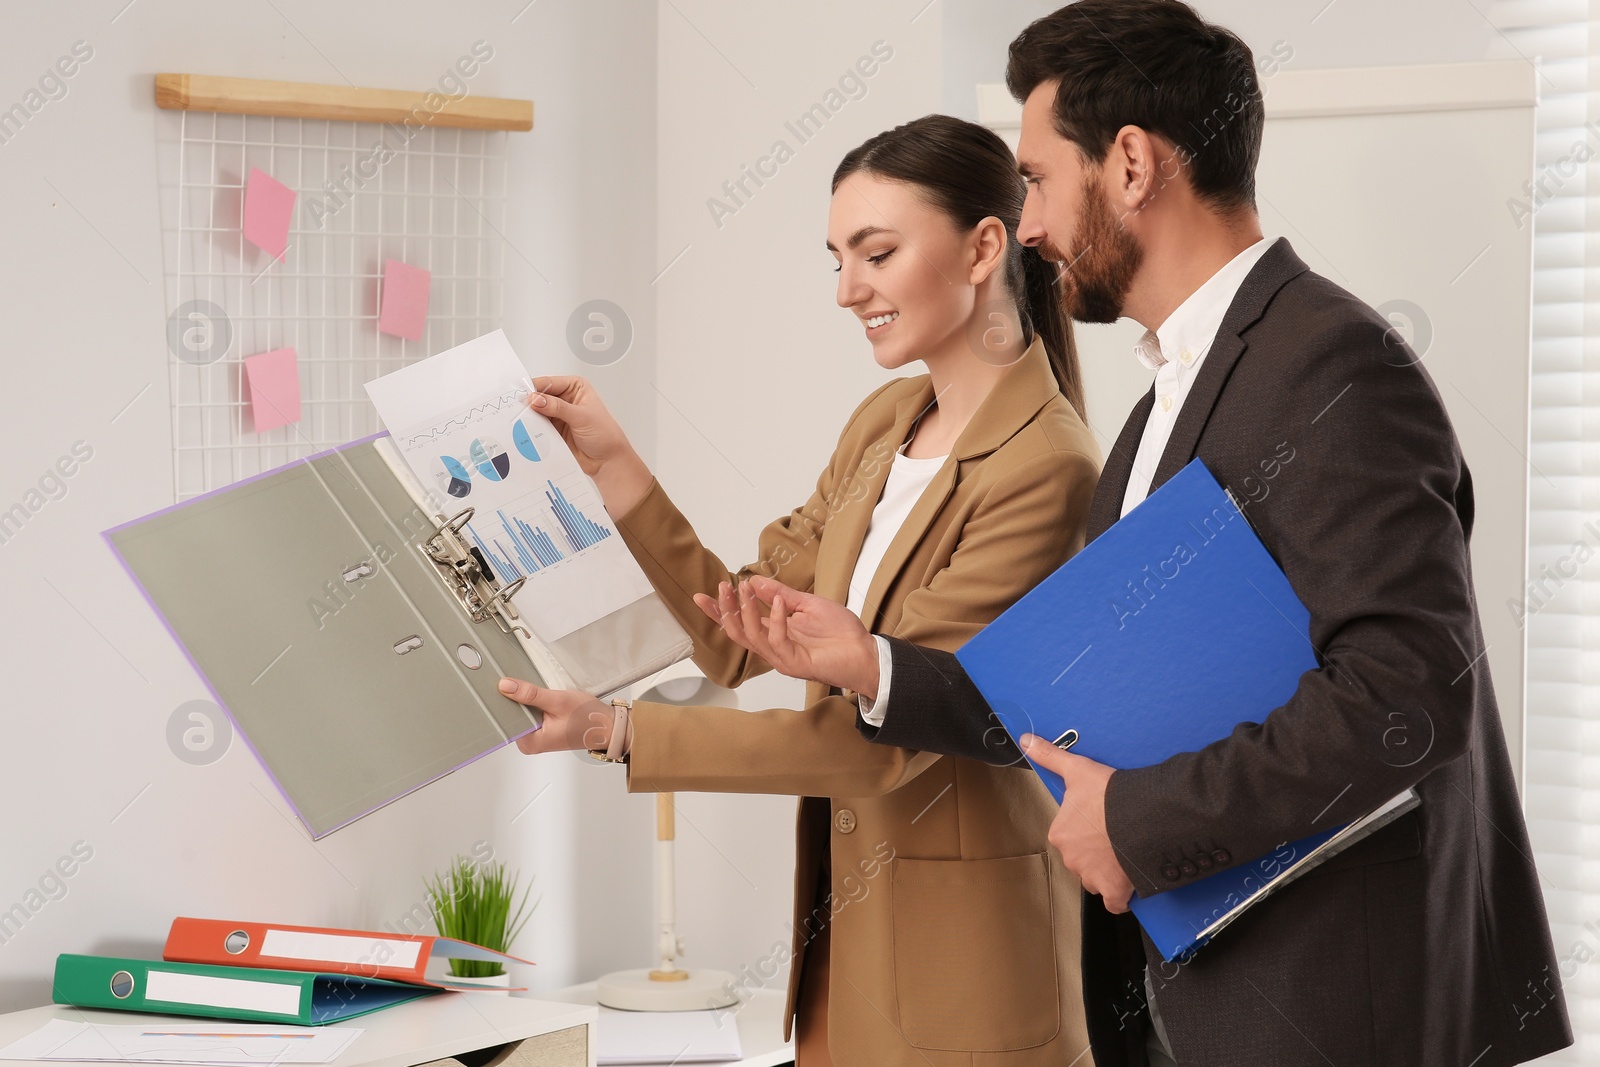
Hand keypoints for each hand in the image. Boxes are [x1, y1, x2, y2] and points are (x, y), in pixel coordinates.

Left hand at [499, 677, 617, 754]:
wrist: (607, 726)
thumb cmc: (588, 718)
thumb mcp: (558, 701)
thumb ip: (530, 694)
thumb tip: (505, 686)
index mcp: (530, 742)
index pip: (506, 718)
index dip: (504, 699)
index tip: (502, 683)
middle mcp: (530, 743)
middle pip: (512, 716)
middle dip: (517, 698)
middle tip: (523, 682)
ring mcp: (535, 737)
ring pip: (521, 713)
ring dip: (527, 700)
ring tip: (536, 690)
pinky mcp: (541, 731)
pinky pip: (530, 715)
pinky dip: (534, 704)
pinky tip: (541, 697)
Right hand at [527, 376, 652, 515]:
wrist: (607, 461)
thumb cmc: (605, 435)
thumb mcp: (581, 417)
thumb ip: (557, 407)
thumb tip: (536, 399)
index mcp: (575, 387)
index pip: (549, 383)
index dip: (535, 388)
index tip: (522, 396)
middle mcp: (565, 399)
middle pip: (540, 396)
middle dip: (530, 403)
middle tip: (517, 409)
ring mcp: (558, 415)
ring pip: (536, 412)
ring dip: (529, 417)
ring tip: (520, 421)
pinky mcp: (553, 430)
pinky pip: (537, 427)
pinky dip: (531, 429)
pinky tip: (526, 431)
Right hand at [692, 575, 880, 697]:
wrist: (865, 653)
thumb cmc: (841, 633)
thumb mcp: (808, 604)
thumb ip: (781, 594)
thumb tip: (754, 581)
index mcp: (775, 632)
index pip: (740, 622)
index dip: (719, 611)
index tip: (702, 596)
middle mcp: (774, 646)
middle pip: (737, 632)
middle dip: (725, 610)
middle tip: (722, 588)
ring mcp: (782, 657)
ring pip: (751, 636)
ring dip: (745, 611)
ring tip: (744, 589)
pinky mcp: (794, 663)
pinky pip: (776, 641)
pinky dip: (775, 619)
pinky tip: (778, 602)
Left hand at [1019, 734, 1135, 912]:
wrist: (1142, 815)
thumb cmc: (1109, 794)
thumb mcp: (1077, 769)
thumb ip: (1050, 756)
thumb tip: (1025, 740)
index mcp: (1060, 833)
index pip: (1069, 836)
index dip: (1085, 829)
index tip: (1100, 822)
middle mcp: (1071, 858)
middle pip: (1082, 858)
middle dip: (1095, 851)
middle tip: (1115, 836)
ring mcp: (1092, 877)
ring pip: (1095, 879)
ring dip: (1106, 872)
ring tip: (1124, 855)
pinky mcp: (1114, 891)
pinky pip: (1114, 902)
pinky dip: (1119, 896)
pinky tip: (1127, 886)